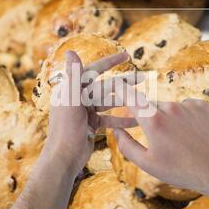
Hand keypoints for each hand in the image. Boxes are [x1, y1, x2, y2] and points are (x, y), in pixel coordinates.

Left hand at [13, 51, 138, 208]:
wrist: (64, 158)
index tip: (126, 55)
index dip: (110, 62)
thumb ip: (73, 75)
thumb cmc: (65, 129)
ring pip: (109, 102)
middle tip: (143, 77)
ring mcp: (85, 111)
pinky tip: (136, 120)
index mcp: (71, 88)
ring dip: (125, 101)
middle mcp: (78, 97)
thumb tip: (70, 50)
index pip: (93, 69)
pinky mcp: (91, 124)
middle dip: (124, 82)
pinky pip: (109, 118)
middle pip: (105, 86)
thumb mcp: (71, 100)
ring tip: (144, 100)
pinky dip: (121, 119)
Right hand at [112, 82, 208, 208]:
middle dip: (149, 117)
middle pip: (150, 105)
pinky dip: (184, 116)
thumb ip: (126, 145)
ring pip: (168, 107)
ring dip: (168, 118)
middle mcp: (169, 107)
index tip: (113, 83)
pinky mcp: (202, 105)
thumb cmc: (180, 170)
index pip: (129, 96)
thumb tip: (116, 130)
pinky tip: (191, 134)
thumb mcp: (147, 163)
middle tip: (159, 138)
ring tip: (179, 140)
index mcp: (152, 121)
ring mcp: (187, 105)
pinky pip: (185, 106)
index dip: (119, 88)